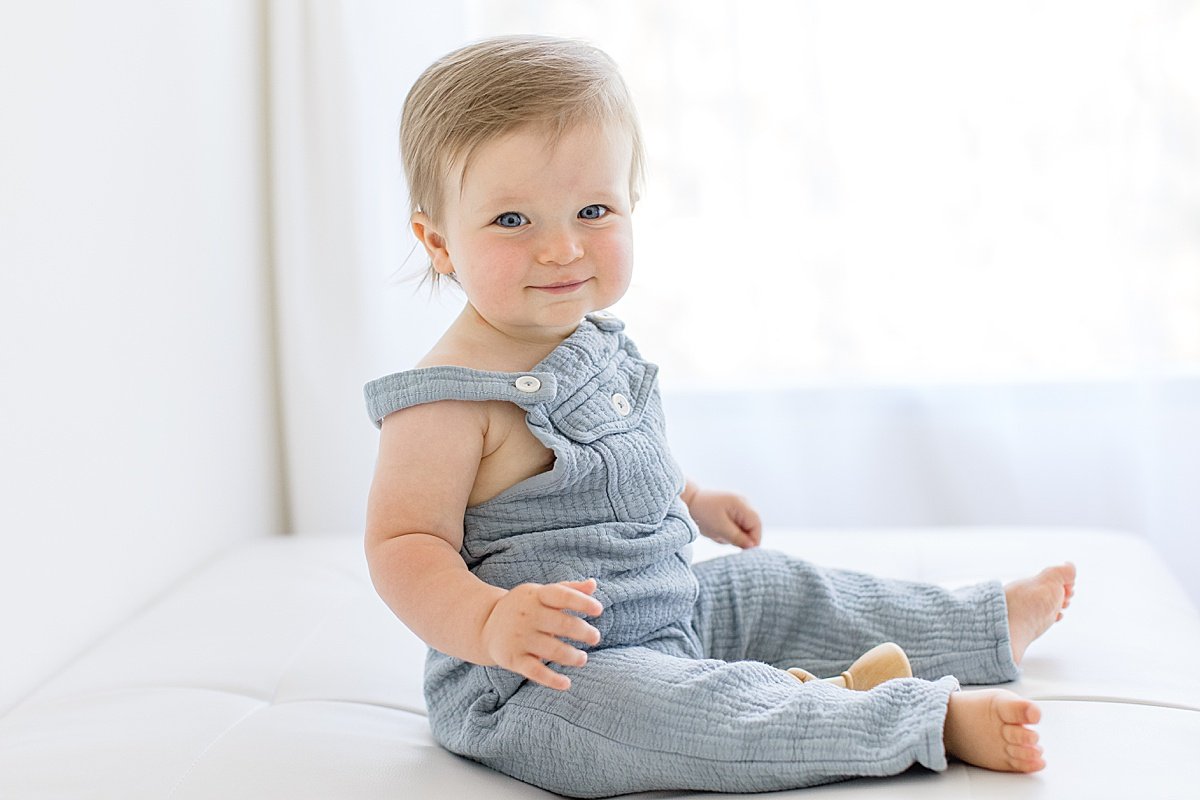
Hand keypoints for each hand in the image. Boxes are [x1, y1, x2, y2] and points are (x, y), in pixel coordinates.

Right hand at [480, 578, 603, 690]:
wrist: (485, 624)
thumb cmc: (525, 607)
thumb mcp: (542, 594)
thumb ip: (569, 590)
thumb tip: (594, 584)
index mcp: (536, 595)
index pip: (561, 595)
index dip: (581, 602)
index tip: (599, 610)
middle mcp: (527, 615)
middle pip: (561, 624)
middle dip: (583, 632)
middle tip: (595, 637)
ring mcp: (519, 638)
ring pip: (552, 650)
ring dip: (572, 656)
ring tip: (582, 658)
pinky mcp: (513, 658)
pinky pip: (535, 671)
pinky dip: (551, 679)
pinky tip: (566, 683)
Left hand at [689, 489, 761, 548]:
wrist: (688, 502)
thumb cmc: (702, 513)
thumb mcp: (720, 528)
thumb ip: (738, 537)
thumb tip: (753, 546)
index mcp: (741, 504)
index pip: (756, 525)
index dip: (754, 539)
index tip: (745, 551)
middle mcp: (744, 503)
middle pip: (753, 527)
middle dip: (743, 538)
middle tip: (727, 541)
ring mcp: (739, 507)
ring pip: (745, 529)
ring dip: (735, 536)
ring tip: (719, 534)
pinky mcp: (733, 512)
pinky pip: (737, 527)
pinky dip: (729, 532)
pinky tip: (718, 531)